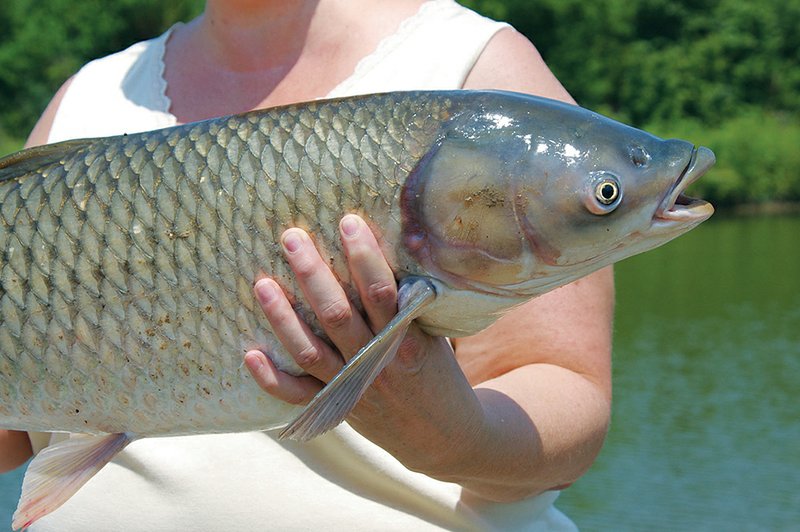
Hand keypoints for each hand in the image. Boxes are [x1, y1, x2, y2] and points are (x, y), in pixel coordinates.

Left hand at [243, 214, 487, 475]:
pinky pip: (297, 396)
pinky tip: (249, 353)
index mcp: (406, 341)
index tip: (347, 222)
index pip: (381, 292)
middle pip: (336, 315)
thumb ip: (411, 301)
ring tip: (262, 283)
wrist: (442, 436)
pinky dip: (272, 378)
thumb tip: (399, 245)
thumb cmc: (439, 373)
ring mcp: (352, 388)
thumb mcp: (436, 334)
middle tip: (291, 237)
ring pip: (309, 350)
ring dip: (283, 317)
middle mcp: (375, 363)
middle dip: (312, 273)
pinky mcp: (336, 408)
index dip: (363, 257)